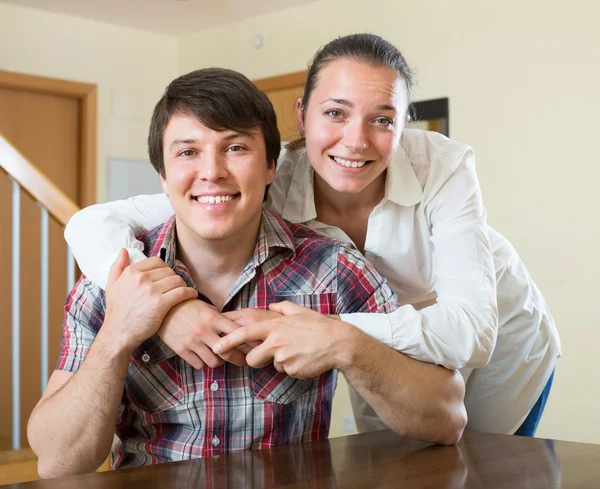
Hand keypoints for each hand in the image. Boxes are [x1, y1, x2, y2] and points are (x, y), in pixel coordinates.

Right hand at [103, 249, 197, 351]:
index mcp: (131, 272)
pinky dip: (190, 293)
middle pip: (168, 270)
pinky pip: (182, 292)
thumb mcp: (111, 286)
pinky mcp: (161, 303)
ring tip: (184, 290)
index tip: (167, 276)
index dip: (164, 268)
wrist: (119, 333)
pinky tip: (192, 295)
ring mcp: (152, 291)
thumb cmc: (117, 311)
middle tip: (177, 286)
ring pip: (177, 280)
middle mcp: (141, 279)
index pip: (157, 261)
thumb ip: (117, 266)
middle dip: (174, 277)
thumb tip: (124, 250)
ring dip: (183, 285)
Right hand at [159, 299, 245, 368]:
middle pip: (228, 352)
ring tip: (221, 359)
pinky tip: (204, 358)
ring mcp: (192, 342)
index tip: (255, 346)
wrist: (163, 308)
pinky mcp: (181, 350)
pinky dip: (204, 363)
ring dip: (220, 362)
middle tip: (243, 361)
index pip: (237, 332)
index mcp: (213, 318)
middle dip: (239, 359)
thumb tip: (237, 329)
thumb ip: (221, 319)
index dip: (249, 341)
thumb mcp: (207, 307)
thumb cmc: (188, 306)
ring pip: (214, 362)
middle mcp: (204, 331)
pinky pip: (198, 364)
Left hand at [214, 301, 353, 377]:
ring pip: (270, 365)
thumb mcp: (300, 311)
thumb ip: (282, 307)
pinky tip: (304, 358)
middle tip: (269, 354)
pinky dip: (292, 367)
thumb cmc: (319, 326)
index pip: (244, 333)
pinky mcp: (291, 370)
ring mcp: (283, 357)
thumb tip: (272, 306)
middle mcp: (276, 341)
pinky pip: (285, 372)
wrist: (338, 343)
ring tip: (294, 352)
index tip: (216, 346)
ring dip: (277, 363)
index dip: (228, 340)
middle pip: (251, 358)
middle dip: (254, 359)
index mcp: (275, 326)